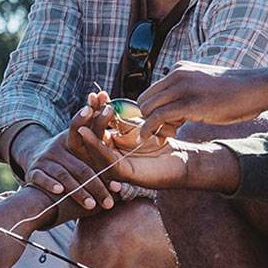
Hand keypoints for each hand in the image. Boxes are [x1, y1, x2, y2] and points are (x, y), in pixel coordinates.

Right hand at [20, 128, 115, 211]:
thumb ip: (99, 148)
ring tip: (91, 204)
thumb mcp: (80, 143)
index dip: (107, 164)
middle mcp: (58, 149)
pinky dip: (50, 183)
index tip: (117, 179)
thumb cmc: (68, 154)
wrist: (33, 152)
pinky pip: (41, 177)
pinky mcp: (33, 171)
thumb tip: (125, 173)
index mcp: (74, 141)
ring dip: (77, 191)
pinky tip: (60, 191)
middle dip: (96, 187)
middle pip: (81, 169)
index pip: (92, 153)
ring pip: (63, 174)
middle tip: (109, 202)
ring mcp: (45, 160)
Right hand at [66, 91, 239, 191]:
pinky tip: (88, 134)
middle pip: (91, 136)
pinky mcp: (122, 173)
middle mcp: (111, 155)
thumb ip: (125, 117)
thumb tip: (109, 99)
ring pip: (94, 147)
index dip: (94, 110)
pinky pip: (104, 158)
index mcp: (114, 143)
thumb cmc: (163, 142)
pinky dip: (95, 146)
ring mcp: (115, 165)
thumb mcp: (140, 125)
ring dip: (88, 130)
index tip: (94, 94)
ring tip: (84, 114)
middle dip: (86, 118)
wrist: (183, 160)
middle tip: (88, 101)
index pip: (98, 125)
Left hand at [134, 61, 267, 139]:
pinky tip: (159, 139)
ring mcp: (181, 87)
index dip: (153, 110)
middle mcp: (176, 75)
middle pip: (144, 100)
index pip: (151, 91)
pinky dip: (151, 130)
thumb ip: (188, 92)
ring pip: (147, 108)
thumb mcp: (205, 86)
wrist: (256, 88)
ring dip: (152, 127)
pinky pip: (157, 117)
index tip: (165, 125)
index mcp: (179, 70)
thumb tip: (175, 110)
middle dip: (149, 119)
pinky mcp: (188, 103)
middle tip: (167, 132)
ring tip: (170, 134)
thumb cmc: (235, 93)